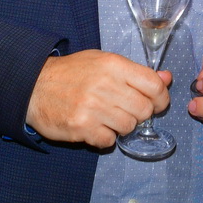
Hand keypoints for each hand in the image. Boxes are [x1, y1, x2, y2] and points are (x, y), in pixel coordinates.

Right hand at [25, 49, 171, 148]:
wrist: (34, 85)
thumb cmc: (73, 72)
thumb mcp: (105, 62)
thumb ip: (137, 72)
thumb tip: (167, 78)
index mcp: (114, 65)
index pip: (154, 85)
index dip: (161, 98)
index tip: (157, 103)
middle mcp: (105, 85)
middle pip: (144, 109)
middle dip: (140, 113)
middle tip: (127, 110)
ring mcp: (93, 108)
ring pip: (129, 127)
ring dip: (122, 126)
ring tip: (108, 117)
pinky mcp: (81, 127)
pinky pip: (109, 140)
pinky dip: (105, 137)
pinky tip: (96, 126)